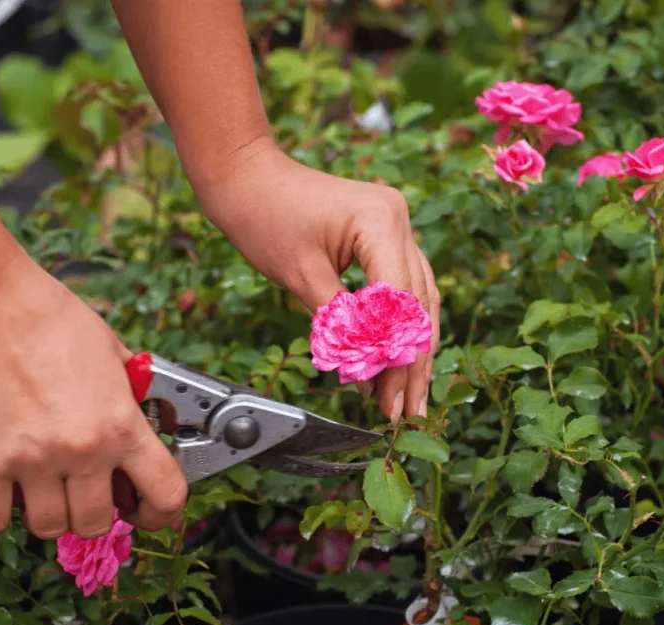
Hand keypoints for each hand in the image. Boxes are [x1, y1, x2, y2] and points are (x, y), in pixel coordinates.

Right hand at [0, 263, 187, 537]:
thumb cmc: (43, 313)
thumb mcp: (109, 350)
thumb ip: (126, 393)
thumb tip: (139, 416)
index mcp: (121, 422)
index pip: (165, 494)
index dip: (159, 512)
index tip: (146, 510)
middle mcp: (82, 449)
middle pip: (98, 522)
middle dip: (94, 512)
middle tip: (83, 491)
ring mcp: (32, 461)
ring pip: (50, 527)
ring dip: (48, 514)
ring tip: (41, 487)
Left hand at [195, 140, 440, 422]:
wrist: (246, 175)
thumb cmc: (264, 216)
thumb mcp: (301, 276)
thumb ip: (338, 324)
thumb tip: (365, 372)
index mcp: (382, 222)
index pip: (400, 302)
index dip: (396, 356)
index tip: (388, 399)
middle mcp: (399, 219)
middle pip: (417, 304)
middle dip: (410, 363)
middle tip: (405, 412)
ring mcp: (395, 224)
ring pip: (417, 298)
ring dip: (411, 349)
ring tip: (408, 398)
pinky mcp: (384, 233)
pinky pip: (401, 284)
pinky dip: (397, 324)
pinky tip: (397, 360)